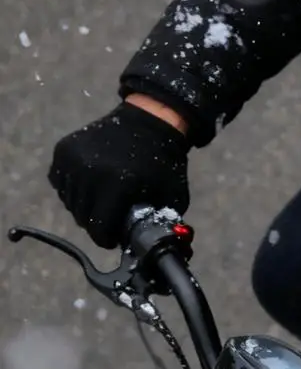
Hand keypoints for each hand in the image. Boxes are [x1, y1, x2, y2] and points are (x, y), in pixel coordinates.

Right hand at [49, 101, 190, 248]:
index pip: (99, 231)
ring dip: (85, 203)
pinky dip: (73, 186)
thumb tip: (161, 250)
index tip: (114, 235)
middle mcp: (91, 173)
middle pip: (83, 218)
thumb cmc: (163, 159)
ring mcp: (74, 160)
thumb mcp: (171, 193)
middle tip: (111, 211)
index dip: (108, 237)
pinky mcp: (64, 150)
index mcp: (118, 185)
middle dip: (97, 220)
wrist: (152, 118)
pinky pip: (60, 182)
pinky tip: (91, 179)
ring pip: (70, 202)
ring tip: (103, 193)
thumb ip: (164, 222)